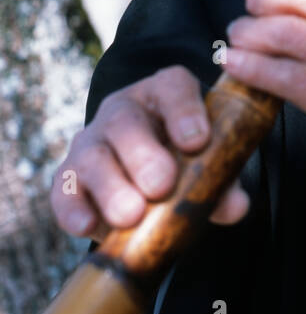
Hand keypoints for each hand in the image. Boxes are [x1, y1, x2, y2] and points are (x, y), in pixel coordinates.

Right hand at [50, 65, 250, 241]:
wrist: (151, 170)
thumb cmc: (189, 157)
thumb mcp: (212, 160)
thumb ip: (224, 180)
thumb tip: (234, 207)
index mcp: (165, 93)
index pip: (174, 87)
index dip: (185, 111)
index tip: (198, 142)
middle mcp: (124, 110)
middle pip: (126, 123)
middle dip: (143, 155)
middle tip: (160, 186)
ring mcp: (92, 140)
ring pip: (92, 156)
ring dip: (111, 187)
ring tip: (131, 216)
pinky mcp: (69, 176)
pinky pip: (63, 189)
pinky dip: (73, 209)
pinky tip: (89, 227)